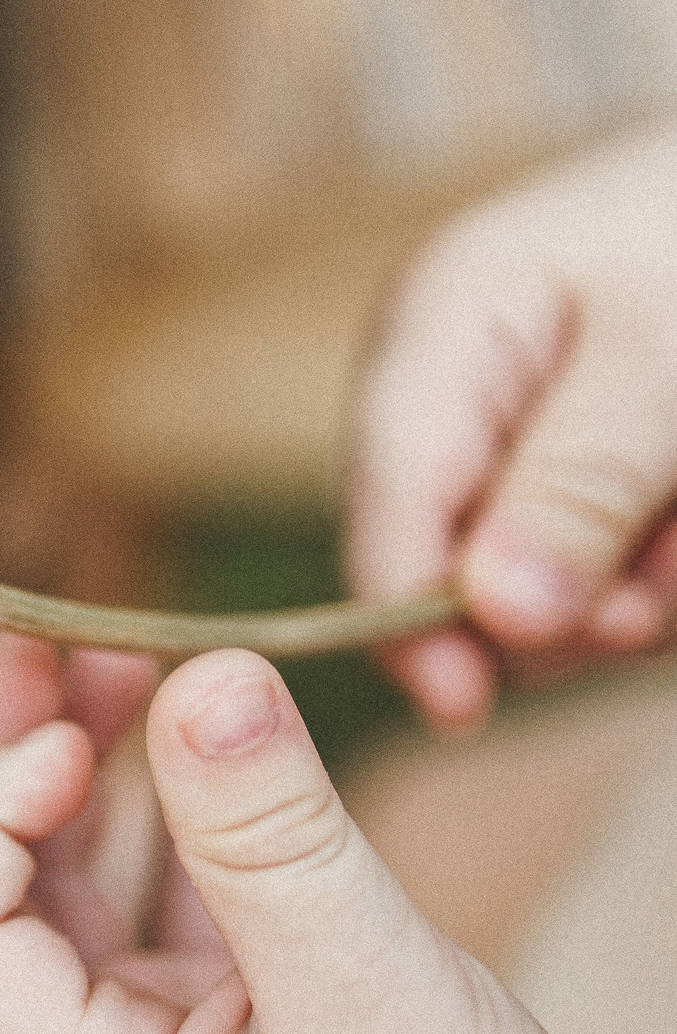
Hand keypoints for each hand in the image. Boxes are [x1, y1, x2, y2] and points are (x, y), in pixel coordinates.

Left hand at [0, 632, 676, 1033]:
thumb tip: (204, 674)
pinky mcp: (206, 1017)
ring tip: (107, 654)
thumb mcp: (379, 992)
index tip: (58, 733)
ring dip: (69, 769)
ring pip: (52, 886)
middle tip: (33, 645)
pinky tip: (172, 725)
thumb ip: (276, 836)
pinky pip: (139, 893)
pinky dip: (146, 807)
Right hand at [346, 126, 676, 730]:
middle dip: (563, 600)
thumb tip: (495, 614)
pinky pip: (596, 558)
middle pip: (450, 556)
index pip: (384, 499)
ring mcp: (516, 419)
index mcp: (441, 321)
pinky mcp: (577, 454)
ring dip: (635, 587)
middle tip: (661, 589)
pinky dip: (657, 564)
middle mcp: (453, 378)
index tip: (463, 711)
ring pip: (535, 577)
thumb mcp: (670, 361)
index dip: (403, 617)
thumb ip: (582, 485)